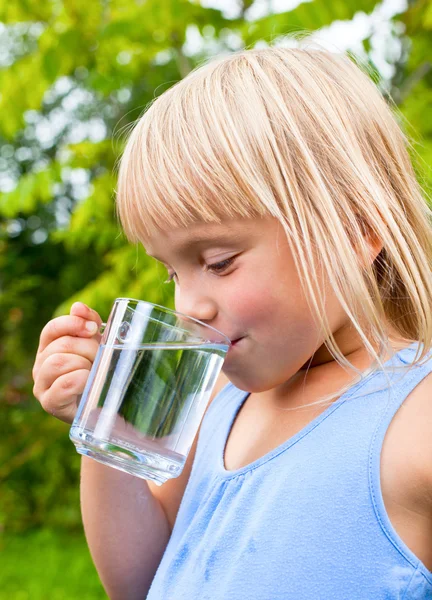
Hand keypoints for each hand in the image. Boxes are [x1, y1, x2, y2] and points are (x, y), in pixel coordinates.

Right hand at [32, 302, 102, 423]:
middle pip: (61, 345)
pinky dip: (81, 379)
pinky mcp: (50, 403)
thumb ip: (88, 324)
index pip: (52, 329)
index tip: (93, 328)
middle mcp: (41, 365)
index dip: (72, 324)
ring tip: (94, 371)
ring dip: (84, 364)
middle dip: (87, 348)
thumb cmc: (98, 373)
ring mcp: (42, 385)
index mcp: (49, 348)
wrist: (103, 408)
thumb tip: (77, 307)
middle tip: (100, 358)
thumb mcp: (96, 345)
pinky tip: (89, 381)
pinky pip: (64, 384)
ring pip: (59, 362)